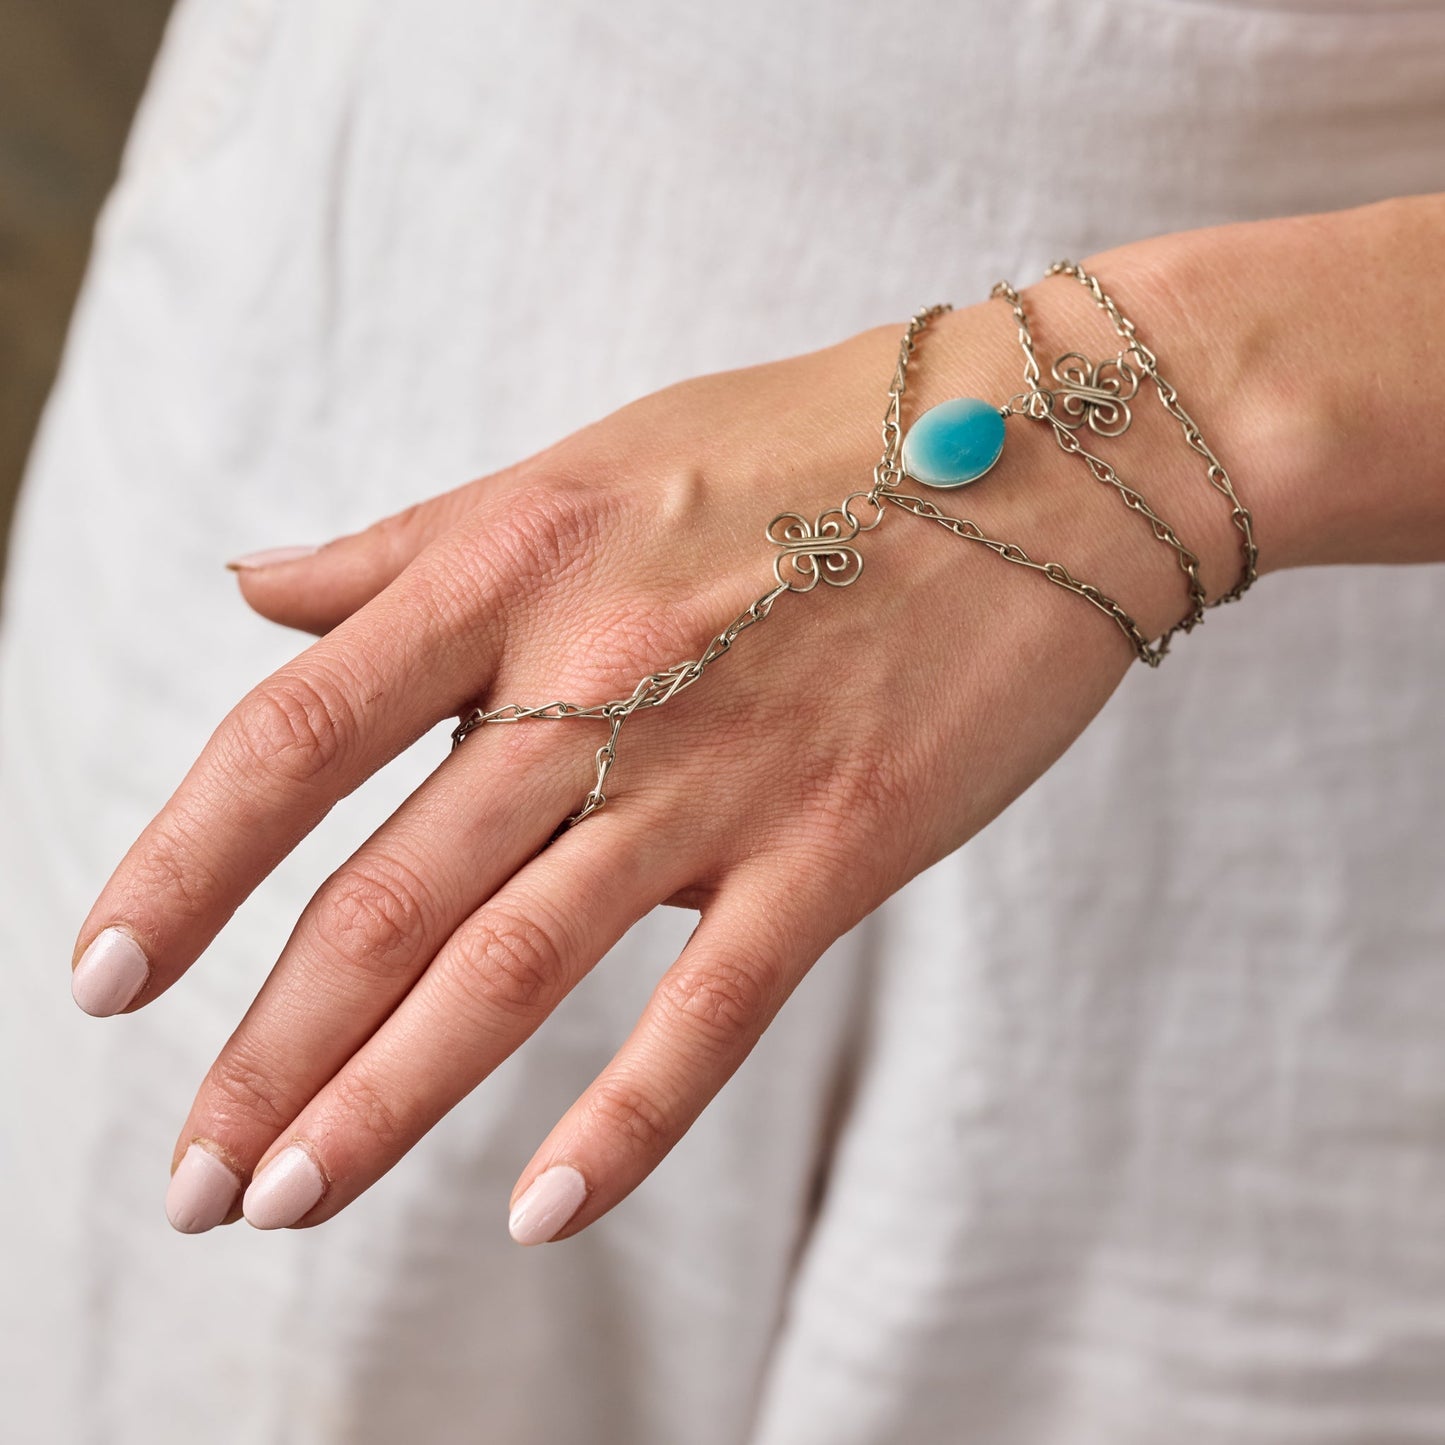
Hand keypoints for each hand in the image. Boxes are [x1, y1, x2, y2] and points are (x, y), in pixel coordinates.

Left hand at [69, 227, 1303, 1240]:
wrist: (1045, 450)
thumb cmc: (806, 448)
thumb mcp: (583, 462)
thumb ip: (410, 545)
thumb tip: (252, 588)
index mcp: (513, 567)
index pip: (296, 735)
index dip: (184, 863)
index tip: (103, 979)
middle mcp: (593, 674)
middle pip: (386, 893)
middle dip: (266, 1050)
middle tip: (187, 1177)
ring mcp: (719, 769)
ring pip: (513, 965)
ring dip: (383, 1102)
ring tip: (281, 1201)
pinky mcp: (839, 841)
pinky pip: (713, 1008)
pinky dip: (623, 1122)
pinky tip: (538, 1214)